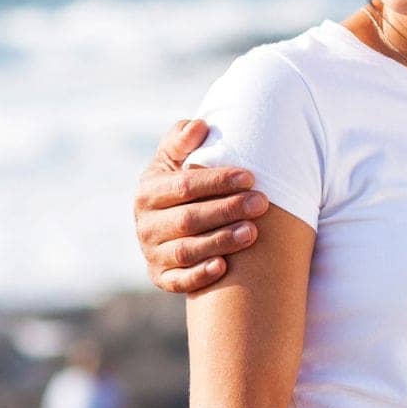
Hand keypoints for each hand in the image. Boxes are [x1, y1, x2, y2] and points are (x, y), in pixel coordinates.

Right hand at [135, 119, 268, 292]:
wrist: (166, 222)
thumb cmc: (179, 183)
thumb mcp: (173, 159)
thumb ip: (181, 140)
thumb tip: (199, 126)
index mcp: (148, 191)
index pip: (184, 185)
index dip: (217, 181)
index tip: (250, 177)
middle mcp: (145, 224)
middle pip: (188, 219)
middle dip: (227, 210)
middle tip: (261, 203)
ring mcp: (152, 252)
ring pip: (186, 251)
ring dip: (220, 241)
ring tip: (252, 232)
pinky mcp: (160, 277)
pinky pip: (178, 282)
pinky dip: (199, 275)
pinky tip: (224, 267)